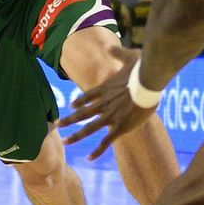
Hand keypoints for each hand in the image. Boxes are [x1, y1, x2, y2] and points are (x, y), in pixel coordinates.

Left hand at [58, 46, 158, 160]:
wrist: (147, 83)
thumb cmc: (141, 70)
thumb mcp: (129, 56)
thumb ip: (118, 53)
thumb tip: (110, 46)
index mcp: (105, 89)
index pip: (87, 96)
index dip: (79, 102)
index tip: (72, 106)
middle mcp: (103, 104)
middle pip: (81, 114)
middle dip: (68, 120)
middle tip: (56, 124)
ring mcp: (110, 117)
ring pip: (88, 129)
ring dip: (76, 136)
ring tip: (64, 141)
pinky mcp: (119, 127)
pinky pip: (105, 142)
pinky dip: (97, 151)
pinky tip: (88, 158)